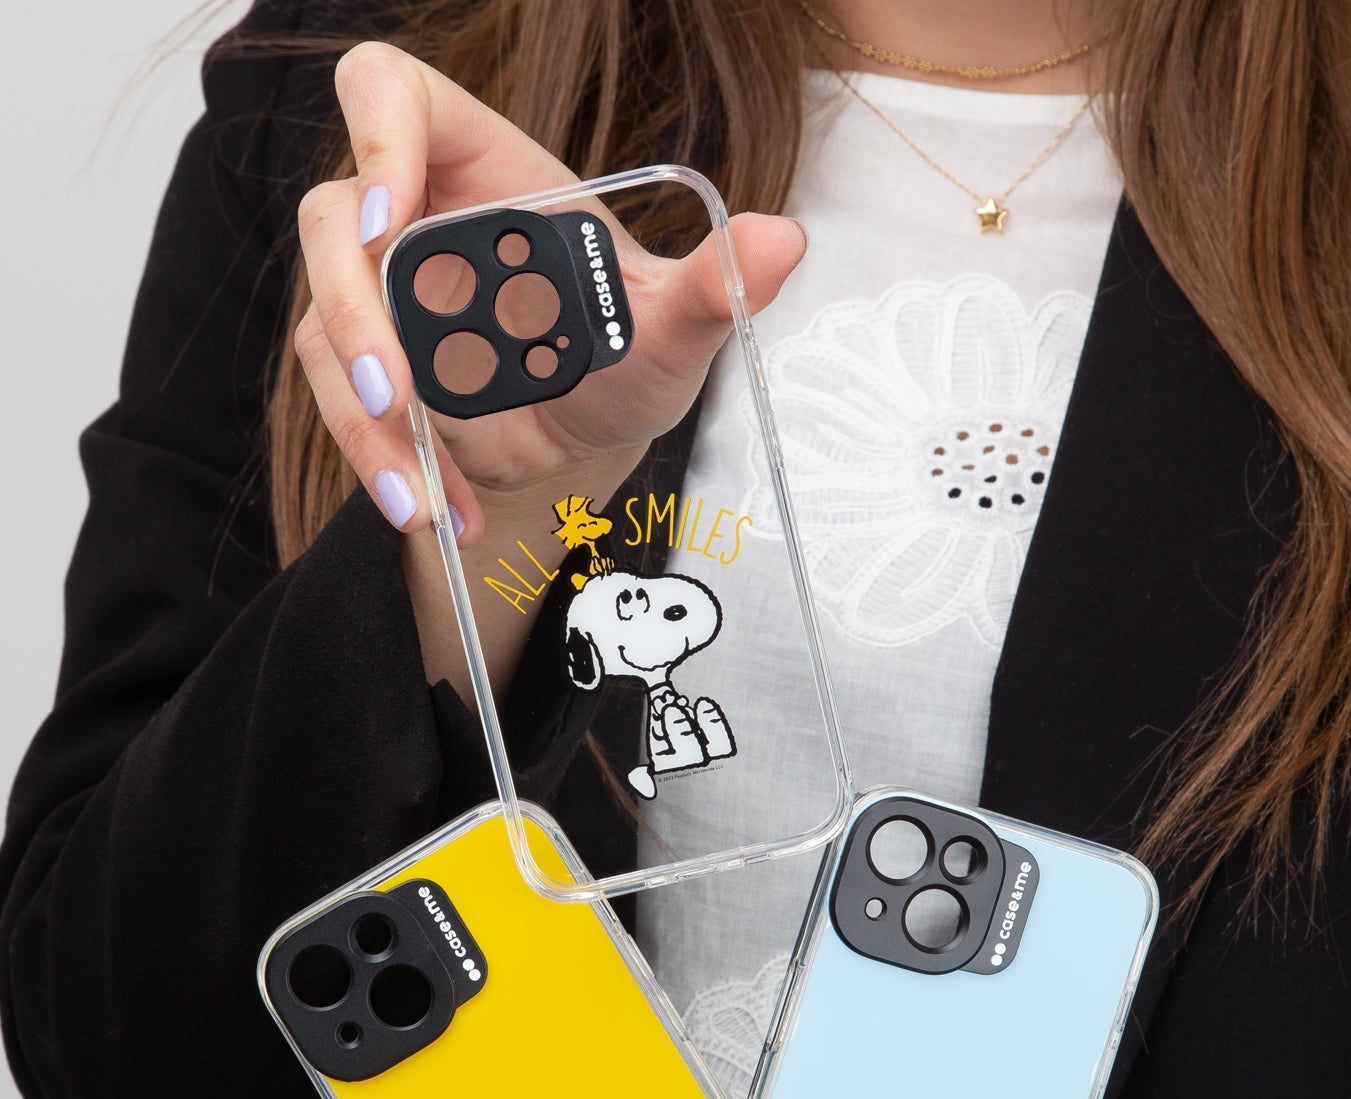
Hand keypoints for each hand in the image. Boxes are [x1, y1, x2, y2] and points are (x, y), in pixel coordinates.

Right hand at [292, 43, 804, 684]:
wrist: (593, 435)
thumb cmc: (624, 353)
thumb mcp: (673, 327)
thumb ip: (714, 284)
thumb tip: (783, 241)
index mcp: (484, 168)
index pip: (393, 94)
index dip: (377, 136)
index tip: (392, 214)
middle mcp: (417, 220)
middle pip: (331, 220)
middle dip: (356, 311)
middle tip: (395, 389)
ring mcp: (382, 295)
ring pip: (327, 328)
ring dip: (366, 421)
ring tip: (422, 496)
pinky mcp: (368, 366)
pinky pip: (349, 409)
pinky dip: (392, 467)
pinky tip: (442, 513)